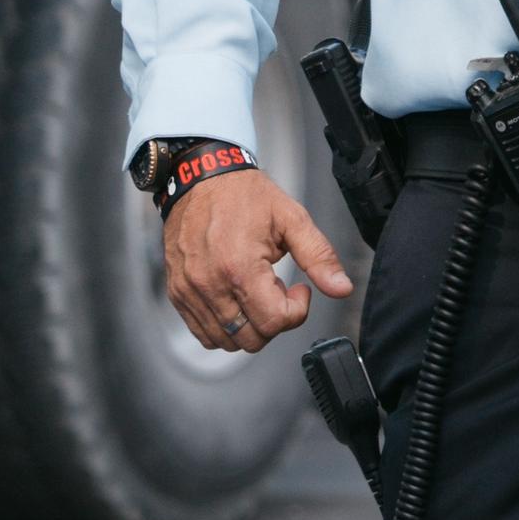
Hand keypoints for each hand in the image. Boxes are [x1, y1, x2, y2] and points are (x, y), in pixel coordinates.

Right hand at [163, 166, 349, 350]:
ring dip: (248, 326)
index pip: (274, 322)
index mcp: (240, 268)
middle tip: (277, 290)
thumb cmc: (243, 195)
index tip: (299, 290)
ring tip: (254, 291)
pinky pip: (202, 333)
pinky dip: (223, 328)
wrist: (199, 177)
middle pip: (251, 339)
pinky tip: (235, 298)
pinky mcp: (177, 292)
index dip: (296, 312)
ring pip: (225, 341)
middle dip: (273, 321)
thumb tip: (341, 288)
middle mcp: (210, 285)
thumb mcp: (292, 218)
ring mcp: (189, 291)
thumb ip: (319, 256)